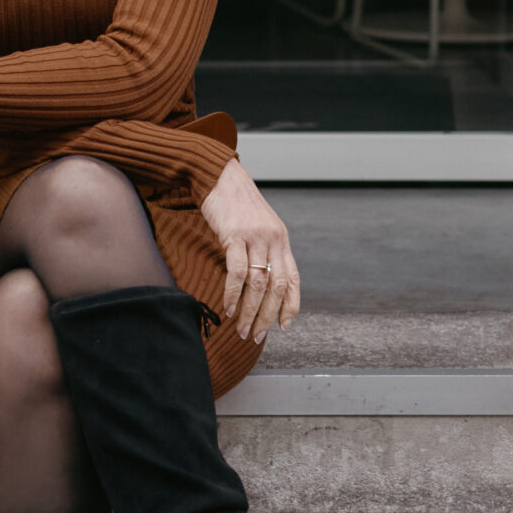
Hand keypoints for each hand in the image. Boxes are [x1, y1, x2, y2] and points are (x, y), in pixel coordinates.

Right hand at [198, 158, 300, 343]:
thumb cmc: (237, 205)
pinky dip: (233, 294)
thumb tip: (261, 282)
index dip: (291, 305)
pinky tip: (228, 307)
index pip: (292, 279)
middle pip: (276, 287)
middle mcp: (273, 240)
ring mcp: (255, 237)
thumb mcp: (259, 227)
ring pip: (257, 283)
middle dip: (267, 316)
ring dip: (249, 311)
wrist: (220, 177)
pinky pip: (236, 271)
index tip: (283, 326)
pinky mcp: (234, 235)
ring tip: (241, 329)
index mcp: (282, 240)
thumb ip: (264, 251)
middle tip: (256, 336)